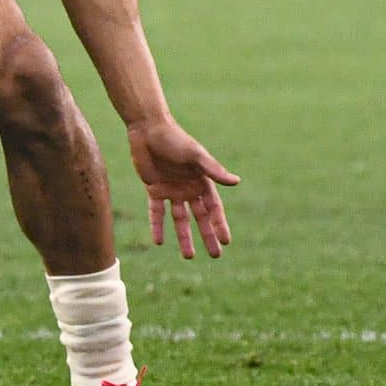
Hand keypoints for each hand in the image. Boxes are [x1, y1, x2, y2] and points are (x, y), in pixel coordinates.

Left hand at [127, 116, 237, 259]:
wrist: (148, 129)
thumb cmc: (175, 139)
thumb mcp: (196, 155)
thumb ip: (214, 170)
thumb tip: (236, 182)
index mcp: (202, 180)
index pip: (214, 208)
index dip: (220, 224)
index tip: (226, 242)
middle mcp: (188, 188)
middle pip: (200, 217)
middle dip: (207, 235)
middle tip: (215, 255)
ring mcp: (171, 190)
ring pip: (179, 219)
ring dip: (184, 237)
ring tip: (189, 256)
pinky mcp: (154, 189)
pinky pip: (157, 212)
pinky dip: (157, 226)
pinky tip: (158, 242)